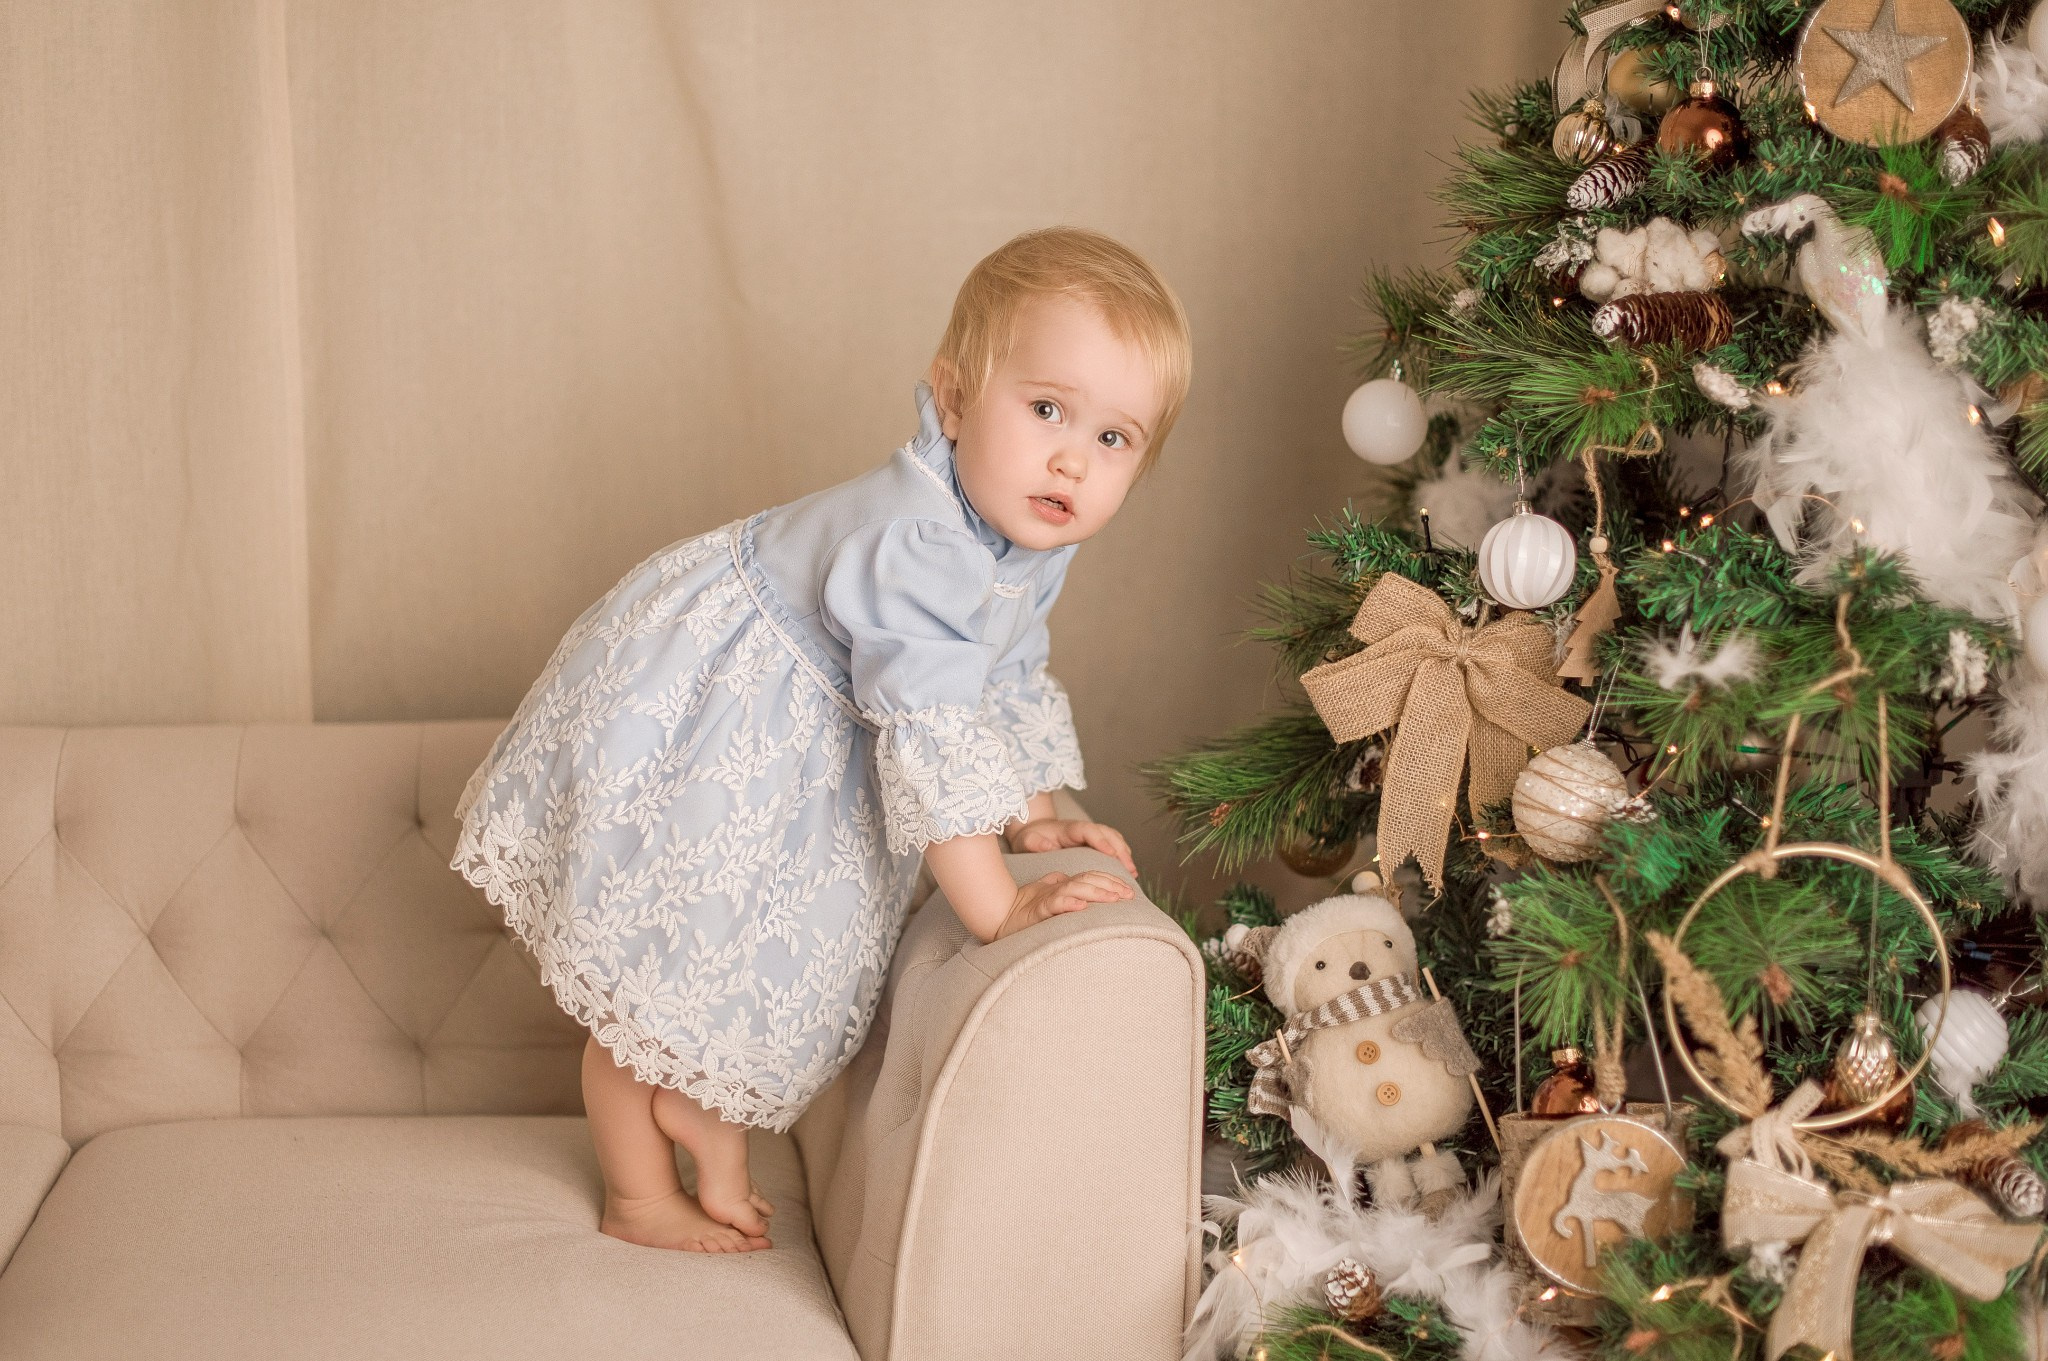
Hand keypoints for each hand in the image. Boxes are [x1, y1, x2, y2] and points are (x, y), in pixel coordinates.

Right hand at [993, 870, 1134, 940]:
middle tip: (1129, 894)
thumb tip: (1082, 894)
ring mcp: (1048, 897)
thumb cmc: (1024, 908)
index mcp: (1063, 885)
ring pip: (1076, 889)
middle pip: (1088, 880)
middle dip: (1111, 886)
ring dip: (1096, 892)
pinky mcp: (1038, 908)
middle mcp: (1058, 888)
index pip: (1091, 877)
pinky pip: (1055, 903)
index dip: (1110, 881)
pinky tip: (1082, 906)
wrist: (998, 916)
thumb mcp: (1049, 897)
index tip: (1129, 891)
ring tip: (1114, 898)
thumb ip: (1064, 890)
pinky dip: (1069, 903)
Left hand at [1002, 818, 1136, 875]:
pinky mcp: (1093, 841)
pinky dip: (1122, 854)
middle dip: (1119, 850)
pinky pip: (1112, 844)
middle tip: (1129, 869)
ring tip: (1132, 872)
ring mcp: (1090, 834)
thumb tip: (1048, 846)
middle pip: (1106, 834)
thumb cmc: (1030, 839)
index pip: (1088, 830)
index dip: (1100, 840)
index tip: (1111, 853)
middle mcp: (1083, 829)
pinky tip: (1128, 870)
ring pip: (1113, 838)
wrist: (1033, 831)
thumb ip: (1034, 843)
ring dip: (1124, 853)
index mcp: (1069, 828)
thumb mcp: (1025, 841)